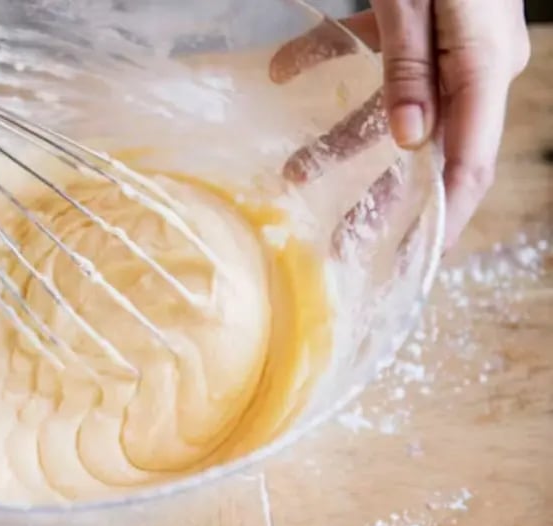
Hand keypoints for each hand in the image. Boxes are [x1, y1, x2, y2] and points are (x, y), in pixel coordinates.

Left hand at [272, 0, 530, 249]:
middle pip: (427, 148)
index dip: (444, 217)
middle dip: (382, 198)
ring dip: (342, 138)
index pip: (470, 163)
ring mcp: (452, 45)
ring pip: (394, 107)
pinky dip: (329, 60)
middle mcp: (474, 64)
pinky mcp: (425, 20)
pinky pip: (377, 54)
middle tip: (340, 243)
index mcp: (483, 66)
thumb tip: (409, 139)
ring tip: (292, 171)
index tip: (413, 261)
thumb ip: (410, 66)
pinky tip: (281, 70)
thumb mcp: (414, 4)